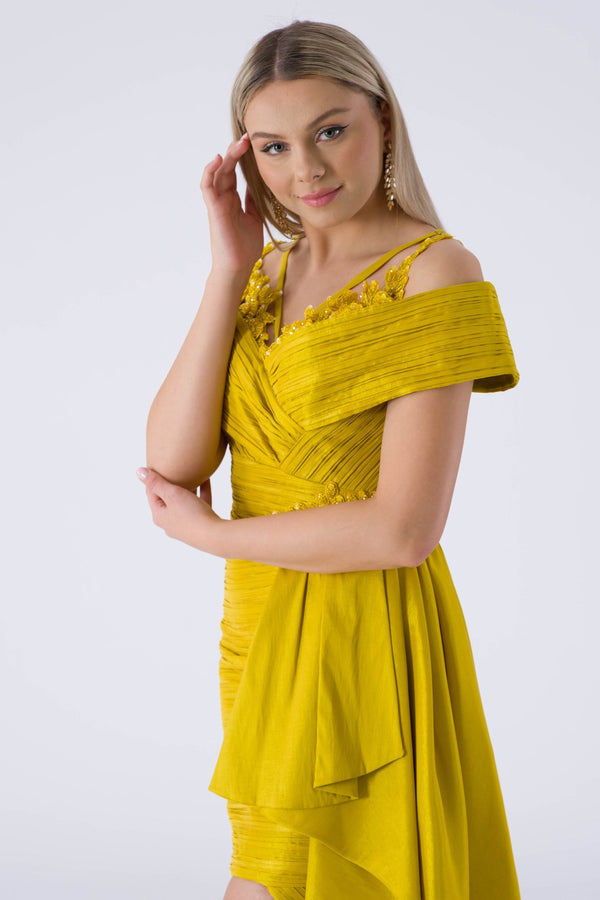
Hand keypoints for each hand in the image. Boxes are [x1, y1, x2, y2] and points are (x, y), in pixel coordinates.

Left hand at [137, 467, 219, 550]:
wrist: (215, 536)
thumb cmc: (191, 516)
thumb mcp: (171, 495)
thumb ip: (156, 482)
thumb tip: (139, 471)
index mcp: (159, 515)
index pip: (151, 492)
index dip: (152, 477)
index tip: (157, 464)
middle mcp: (170, 522)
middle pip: (167, 498)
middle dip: (170, 482)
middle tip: (173, 466)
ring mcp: (186, 524)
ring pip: (184, 501)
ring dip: (186, 487)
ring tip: (189, 472)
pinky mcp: (200, 523)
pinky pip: (199, 504)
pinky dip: (201, 492)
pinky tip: (206, 479)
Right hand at [200, 133, 264, 275]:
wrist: (238, 266)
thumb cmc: (245, 247)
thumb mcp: (255, 218)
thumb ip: (253, 201)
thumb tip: (256, 186)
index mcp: (232, 200)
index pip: (234, 173)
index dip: (241, 158)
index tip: (253, 145)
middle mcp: (223, 198)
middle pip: (226, 169)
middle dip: (235, 152)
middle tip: (247, 138)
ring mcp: (217, 203)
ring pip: (216, 173)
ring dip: (226, 157)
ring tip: (237, 144)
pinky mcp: (213, 209)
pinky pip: (207, 186)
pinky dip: (210, 171)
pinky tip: (218, 159)